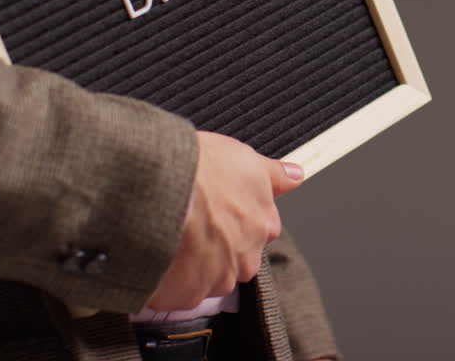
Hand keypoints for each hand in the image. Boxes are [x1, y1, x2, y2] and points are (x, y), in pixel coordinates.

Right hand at [145, 130, 303, 310]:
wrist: (163, 189)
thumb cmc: (201, 169)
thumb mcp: (245, 159)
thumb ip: (274, 175)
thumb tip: (296, 176)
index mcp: (264, 224)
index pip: (259, 232)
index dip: (235, 222)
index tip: (217, 214)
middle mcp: (247, 256)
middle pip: (235, 260)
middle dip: (216, 249)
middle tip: (190, 227)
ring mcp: (218, 278)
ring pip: (207, 279)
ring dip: (191, 268)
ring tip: (169, 241)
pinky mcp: (188, 295)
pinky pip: (178, 294)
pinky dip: (167, 283)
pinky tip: (158, 258)